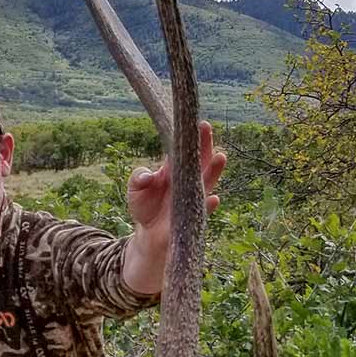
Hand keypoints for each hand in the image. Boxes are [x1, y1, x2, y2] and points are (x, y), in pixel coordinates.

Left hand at [126, 120, 225, 249]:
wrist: (150, 233)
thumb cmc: (144, 206)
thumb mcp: (134, 189)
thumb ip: (138, 178)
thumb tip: (147, 176)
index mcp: (173, 170)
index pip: (183, 150)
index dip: (189, 137)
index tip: (196, 122)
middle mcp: (187, 180)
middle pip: (199, 160)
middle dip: (204, 145)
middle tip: (207, 129)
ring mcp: (192, 197)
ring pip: (207, 182)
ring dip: (214, 170)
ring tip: (221, 156)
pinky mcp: (193, 216)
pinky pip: (203, 210)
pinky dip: (208, 205)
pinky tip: (213, 199)